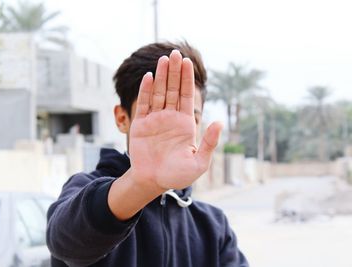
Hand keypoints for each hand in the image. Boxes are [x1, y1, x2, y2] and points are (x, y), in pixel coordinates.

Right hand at [129, 50, 221, 191]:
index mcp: (184, 123)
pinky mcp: (140, 124)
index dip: (187, 79)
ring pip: (159, 93)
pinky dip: (146, 90)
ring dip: (161, 76)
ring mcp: (155, 120)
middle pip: (173, 90)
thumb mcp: (199, 162)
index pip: (186, 96)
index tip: (188, 62)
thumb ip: (209, 142)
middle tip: (176, 53)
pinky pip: (144, 104)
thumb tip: (220, 122)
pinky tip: (150, 77)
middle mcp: (170, 118)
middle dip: (175, 72)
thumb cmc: (178, 175)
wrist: (154, 182)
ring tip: (164, 59)